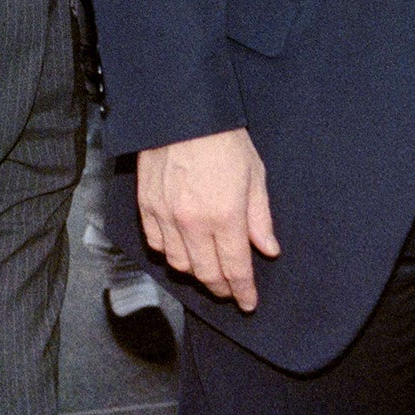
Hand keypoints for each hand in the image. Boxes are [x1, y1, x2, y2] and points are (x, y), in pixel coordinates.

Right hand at [138, 127, 279, 311]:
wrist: (183, 112)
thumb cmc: (224, 140)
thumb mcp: (255, 175)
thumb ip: (260, 218)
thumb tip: (268, 250)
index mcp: (226, 216)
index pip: (235, 269)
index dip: (244, 292)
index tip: (249, 303)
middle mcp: (193, 222)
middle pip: (206, 273)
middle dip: (221, 287)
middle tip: (230, 290)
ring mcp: (166, 215)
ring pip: (179, 264)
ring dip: (195, 273)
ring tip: (206, 269)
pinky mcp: (146, 205)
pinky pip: (156, 244)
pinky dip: (169, 253)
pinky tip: (181, 248)